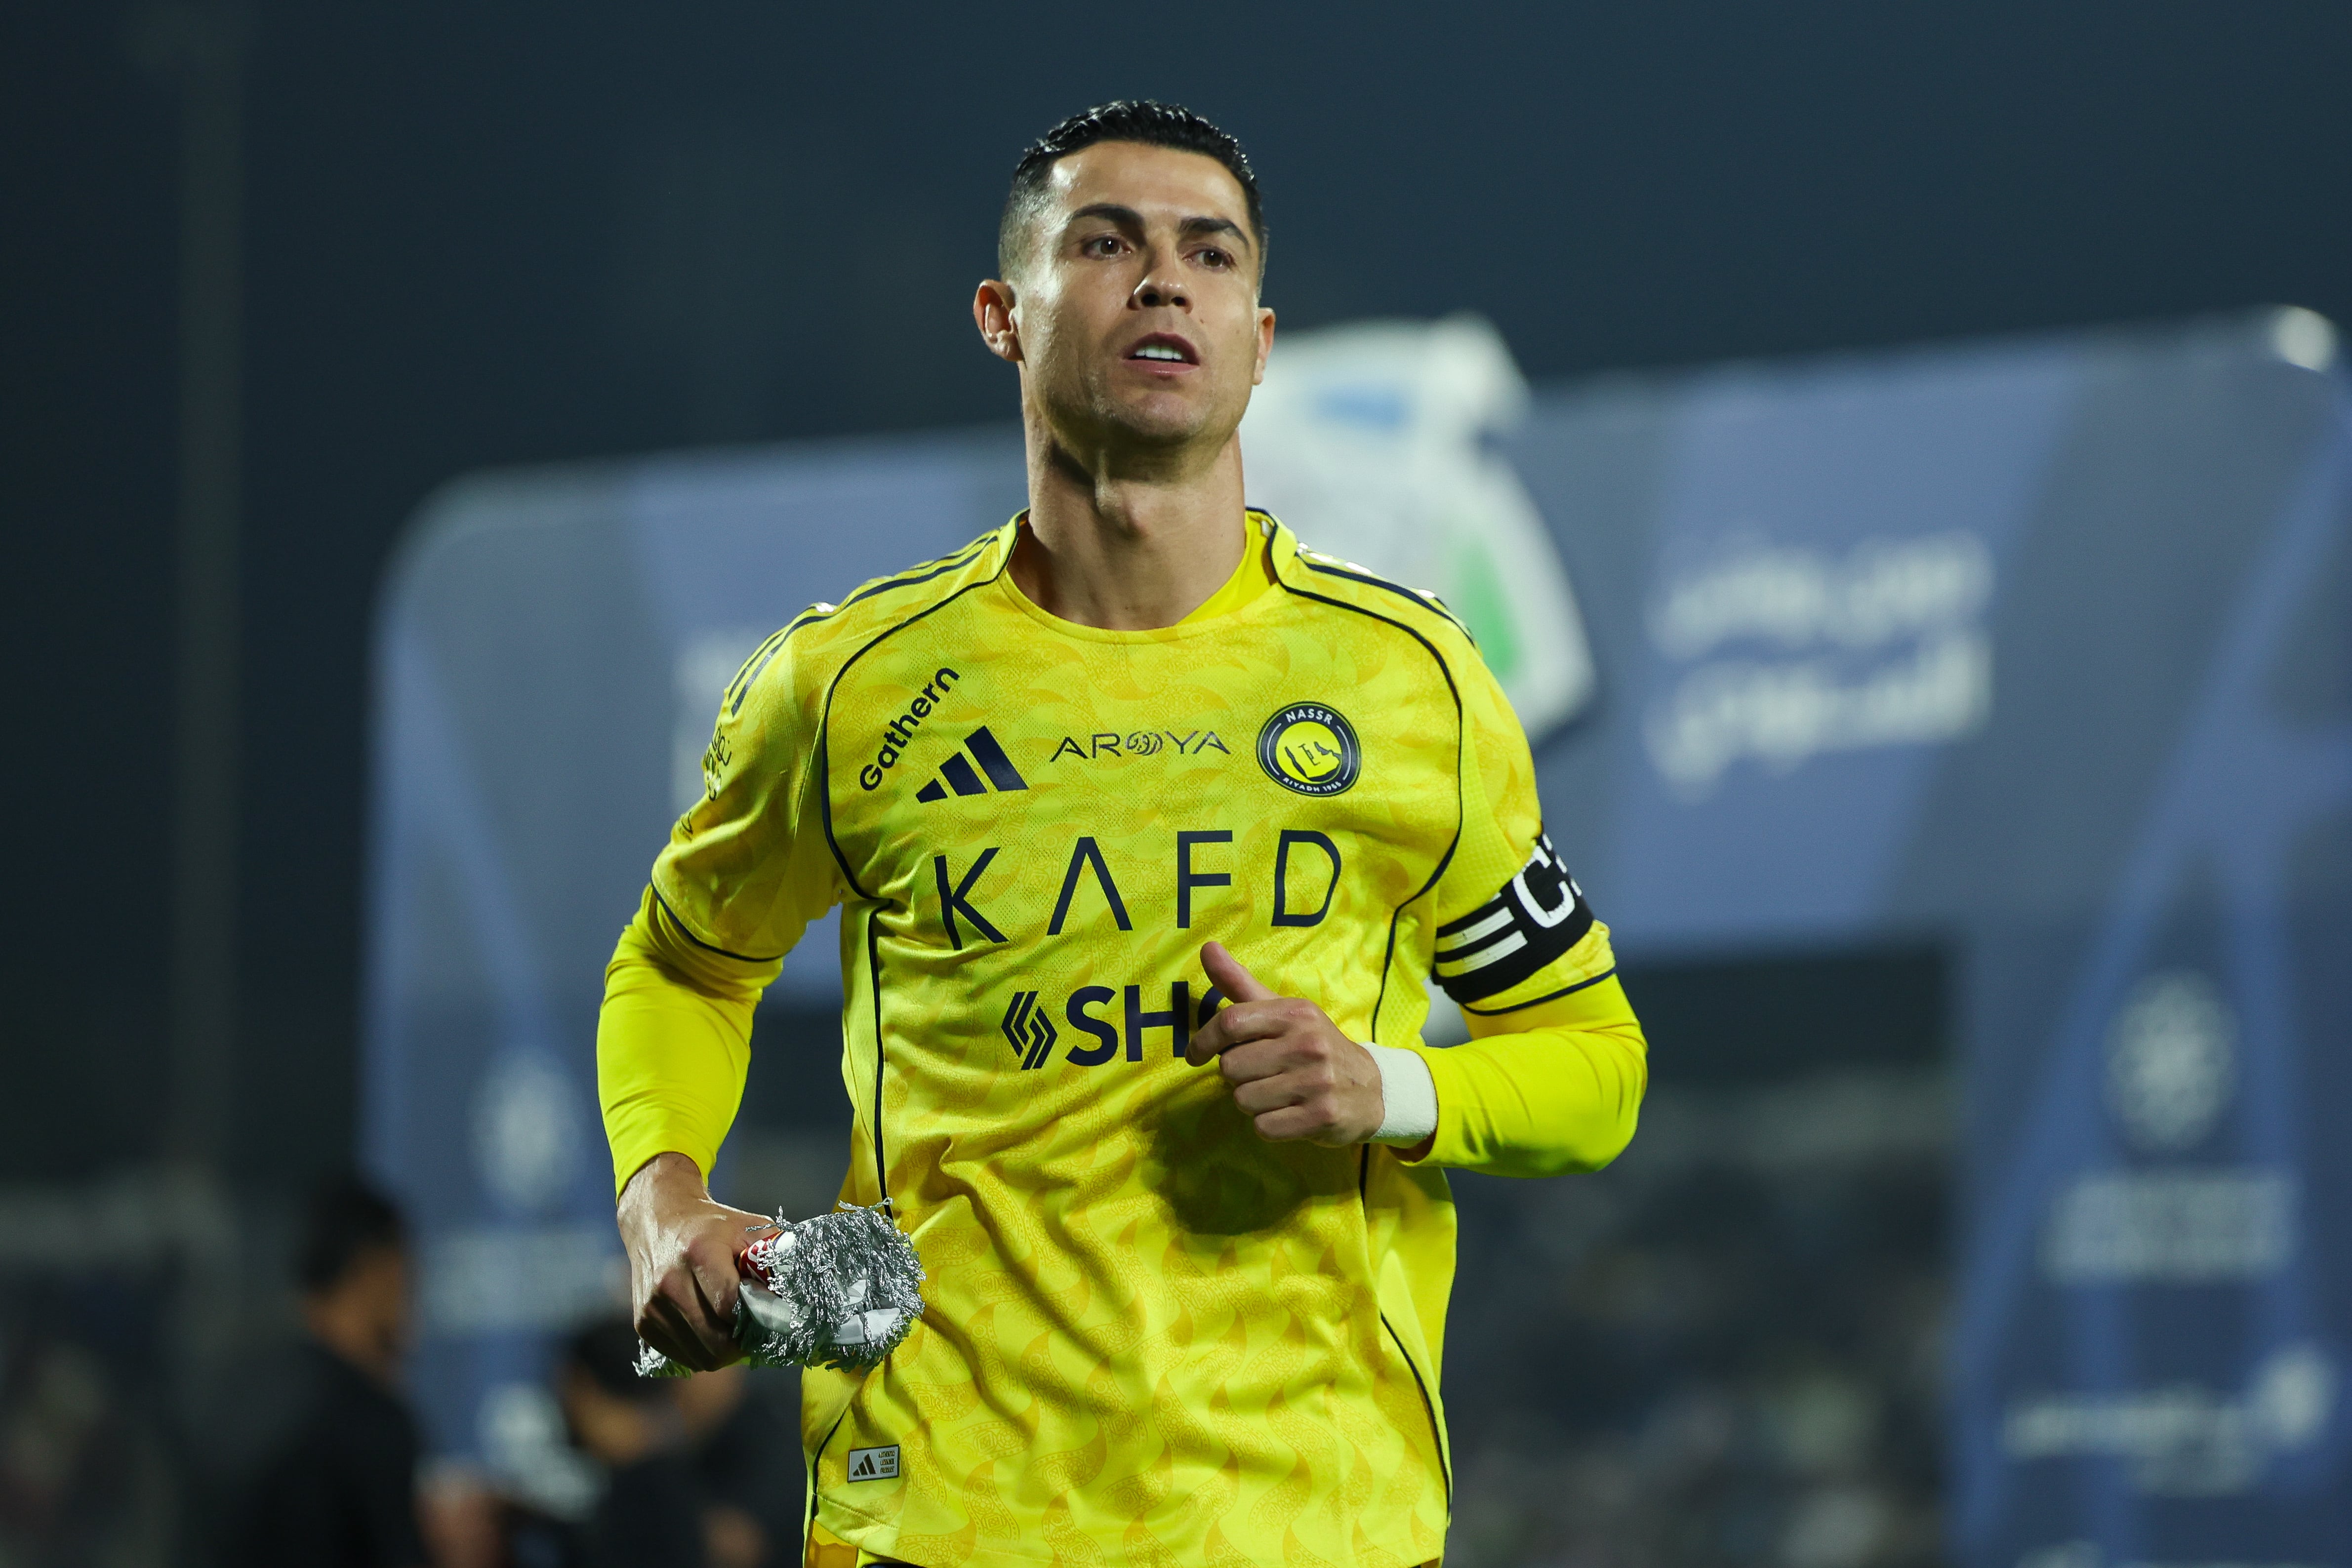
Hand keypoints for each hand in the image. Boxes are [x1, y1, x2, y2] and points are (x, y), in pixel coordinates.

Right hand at [615, 1152, 765, 1370]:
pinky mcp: (642, 1323)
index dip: (757, 1320)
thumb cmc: (712, 1226)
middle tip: (757, 1334)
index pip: (731, 1307)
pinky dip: (702, 1351)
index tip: (773, 1319)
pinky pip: (682, 1356)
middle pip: (717, 1341)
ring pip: (701, 1356)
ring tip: (735, 1332)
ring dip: (724, 1352)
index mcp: (699, 1253)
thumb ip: (776, 1257)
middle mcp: (670, 1282)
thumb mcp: (749, 1228)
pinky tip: (711, 1330)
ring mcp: (653, 1307)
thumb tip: (801, 1295)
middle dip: (743, 1344)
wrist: (657, 1219)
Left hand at [1186, 941, 1385, 1145]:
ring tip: (1277, 1093)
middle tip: (1262, 1073)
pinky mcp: (1321, 1117)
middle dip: (1238, 1075)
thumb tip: (1207, 947)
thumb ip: (1239, 983)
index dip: (1203, 1041)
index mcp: (1295, 1013)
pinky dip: (1269, 1125)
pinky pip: (1264, 1127)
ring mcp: (1317, 1082)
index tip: (1194, 1056)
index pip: (1231, 1022)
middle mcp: (1308, 1044)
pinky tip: (1288, 1113)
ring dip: (1252, 1102)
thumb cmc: (1313, 1046)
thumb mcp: (1282, 1011)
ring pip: (1244, 1099)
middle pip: (1231, 1067)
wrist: (1371, 1088)